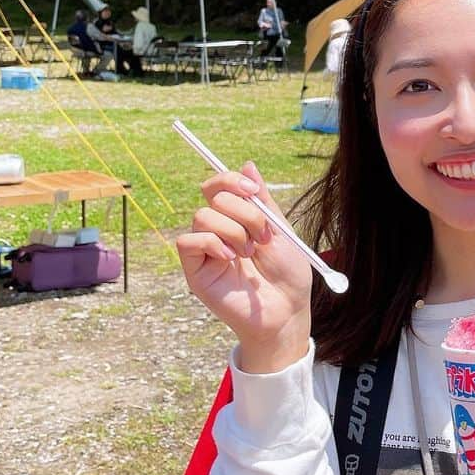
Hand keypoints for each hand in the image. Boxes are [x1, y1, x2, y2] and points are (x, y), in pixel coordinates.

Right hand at [177, 161, 313, 372]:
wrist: (287, 309)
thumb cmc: (287, 273)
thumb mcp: (280, 230)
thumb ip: (262, 200)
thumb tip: (248, 164)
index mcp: (238, 218)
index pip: (219, 186)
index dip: (230, 180)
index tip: (251, 189)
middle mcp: (218, 230)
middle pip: (212, 196)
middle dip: (244, 211)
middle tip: (263, 236)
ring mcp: (206, 250)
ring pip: (202, 216)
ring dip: (233, 230)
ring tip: (249, 252)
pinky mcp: (195, 271)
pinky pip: (187, 241)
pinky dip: (212, 243)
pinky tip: (231, 259)